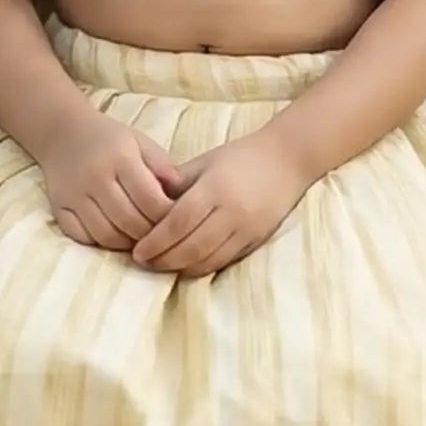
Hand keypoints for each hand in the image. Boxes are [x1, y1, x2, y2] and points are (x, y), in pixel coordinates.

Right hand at [41, 112, 188, 252]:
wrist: (63, 133)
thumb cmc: (110, 140)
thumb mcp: (141, 143)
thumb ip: (163, 168)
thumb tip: (185, 198)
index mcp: (121, 158)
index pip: (150, 200)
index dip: (167, 217)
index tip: (175, 221)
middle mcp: (95, 177)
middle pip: (129, 221)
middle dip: (149, 235)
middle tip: (160, 237)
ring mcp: (74, 195)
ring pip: (106, 235)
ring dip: (127, 243)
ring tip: (139, 239)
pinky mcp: (59, 208)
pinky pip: (82, 237)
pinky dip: (100, 242)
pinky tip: (114, 235)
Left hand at [132, 128, 310, 276]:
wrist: (287, 161)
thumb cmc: (240, 157)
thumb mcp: (205, 162)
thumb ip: (176, 184)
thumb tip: (145, 206)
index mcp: (215, 188)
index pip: (179, 222)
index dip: (156, 241)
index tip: (137, 250)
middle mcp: (232, 212)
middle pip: (191, 246)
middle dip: (164, 259)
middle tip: (143, 262)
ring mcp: (247, 229)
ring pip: (208, 260)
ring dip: (181, 268)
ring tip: (161, 265)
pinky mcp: (256, 240)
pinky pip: (224, 261)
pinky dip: (202, 267)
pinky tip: (186, 265)